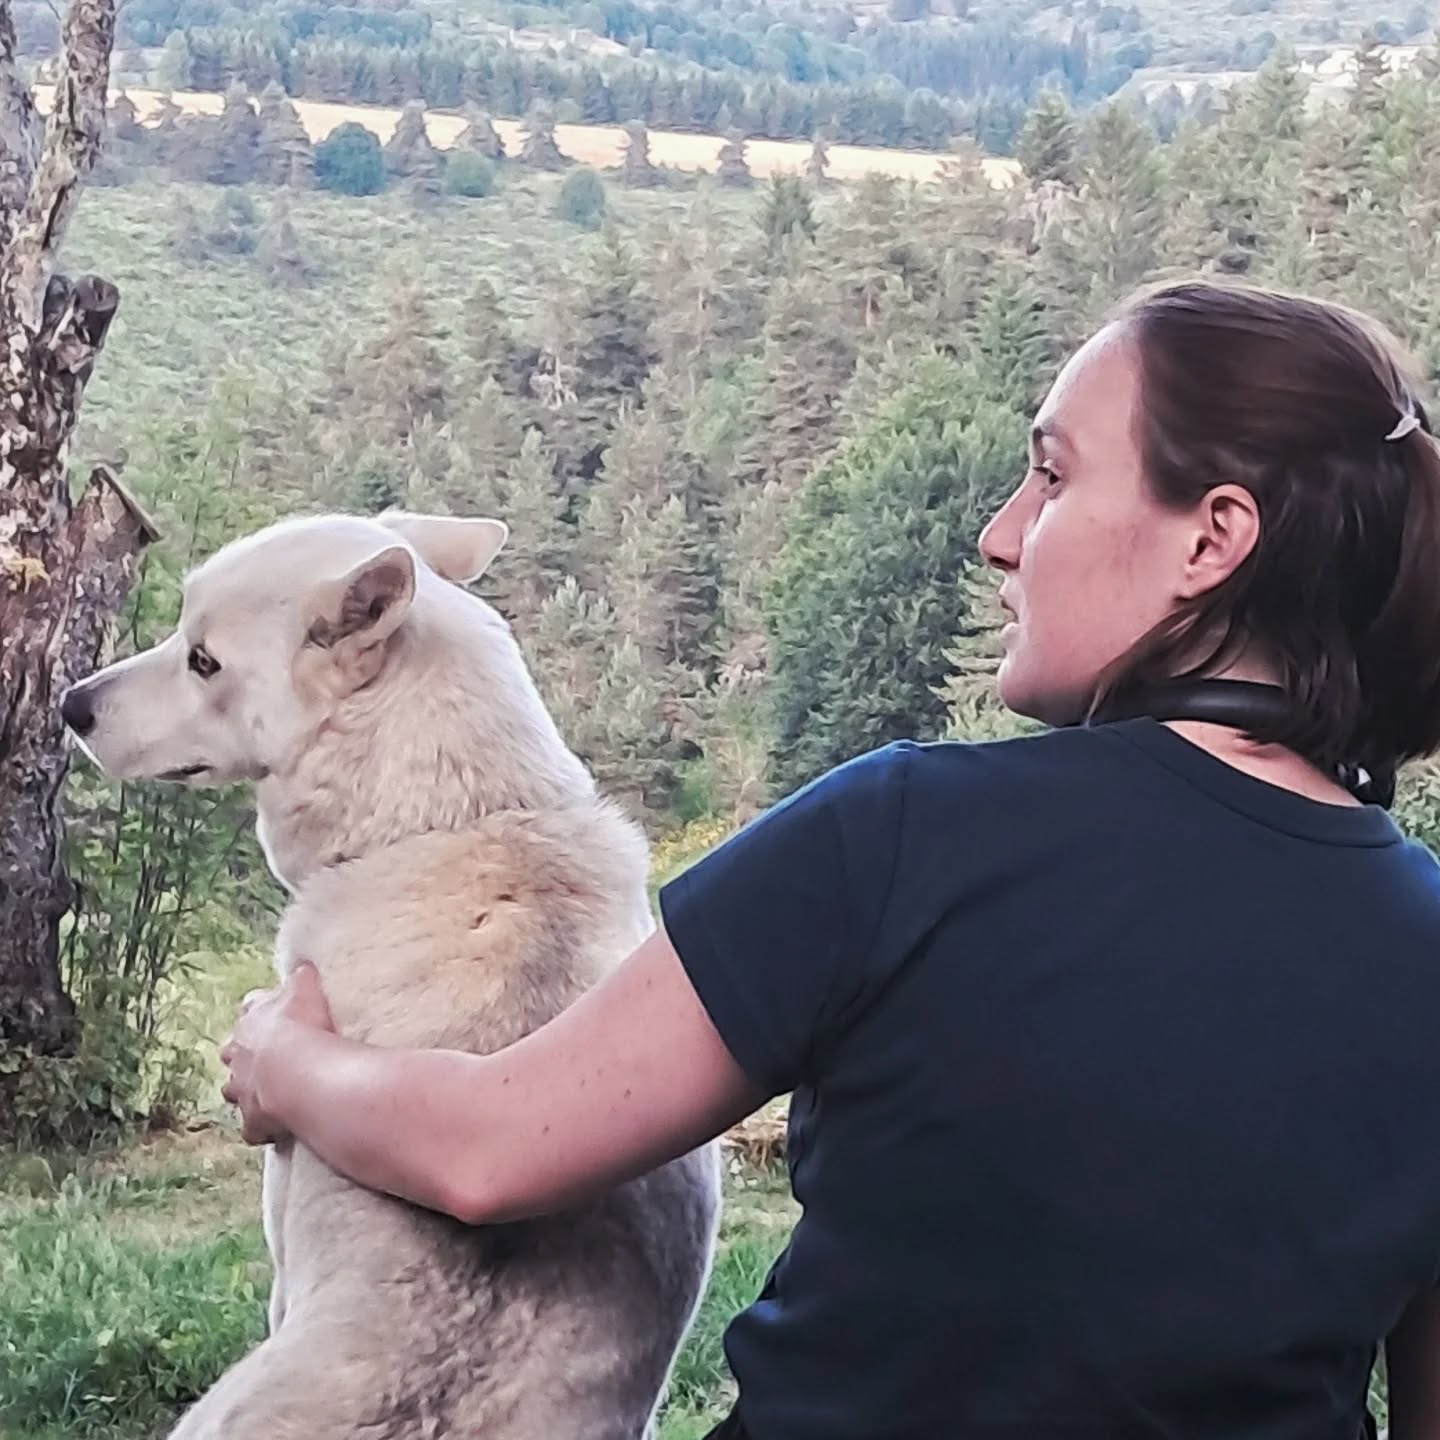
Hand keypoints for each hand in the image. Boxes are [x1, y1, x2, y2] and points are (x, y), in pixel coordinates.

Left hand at [220, 962, 334, 1144]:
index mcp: (252, 1021)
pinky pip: (254, 1129)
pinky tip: (278, 1129)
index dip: (260, 1012)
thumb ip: (301, 977)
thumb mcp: (305, 989)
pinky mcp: (253, 1121)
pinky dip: (263, 1129)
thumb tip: (303, 966)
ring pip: (235, 1093)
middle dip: (245, 1057)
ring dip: (248, 1093)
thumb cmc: (302, 1026)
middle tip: (268, 1058)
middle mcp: (239, 1056)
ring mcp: (243, 1091)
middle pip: (233, 1054)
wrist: (297, 1072)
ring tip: (270, 1095)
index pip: (250, 1010)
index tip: (272, 1015)